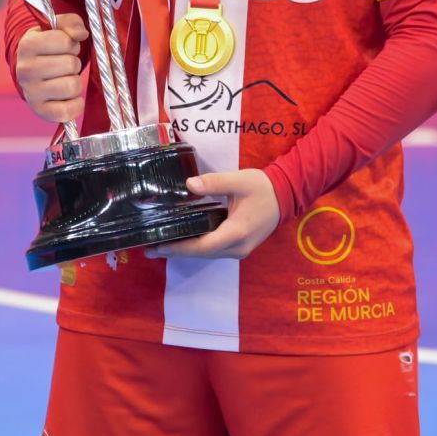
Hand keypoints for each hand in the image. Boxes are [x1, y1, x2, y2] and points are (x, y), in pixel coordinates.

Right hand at [15, 13, 88, 123]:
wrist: (32, 73)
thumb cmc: (48, 48)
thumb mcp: (56, 29)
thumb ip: (71, 23)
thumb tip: (81, 34)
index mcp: (27, 45)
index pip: (65, 41)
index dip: (71, 43)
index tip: (64, 47)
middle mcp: (25, 70)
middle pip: (70, 64)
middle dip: (73, 63)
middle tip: (64, 65)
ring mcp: (31, 92)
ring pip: (72, 86)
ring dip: (75, 82)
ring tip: (64, 78)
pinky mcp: (40, 111)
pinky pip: (67, 112)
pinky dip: (75, 104)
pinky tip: (68, 97)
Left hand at [145, 169, 280, 260]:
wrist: (286, 195)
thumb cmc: (263, 188)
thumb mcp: (238, 181)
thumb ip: (214, 182)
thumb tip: (189, 186)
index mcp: (236, 232)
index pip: (203, 246)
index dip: (179, 248)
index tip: (158, 247)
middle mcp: (238, 247)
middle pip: (202, 254)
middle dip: (177, 252)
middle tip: (151, 248)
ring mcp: (240, 249)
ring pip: (208, 254)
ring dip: (186, 251)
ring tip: (162, 245)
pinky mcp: (240, 246)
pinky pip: (215, 250)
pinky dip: (198, 247)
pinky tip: (184, 240)